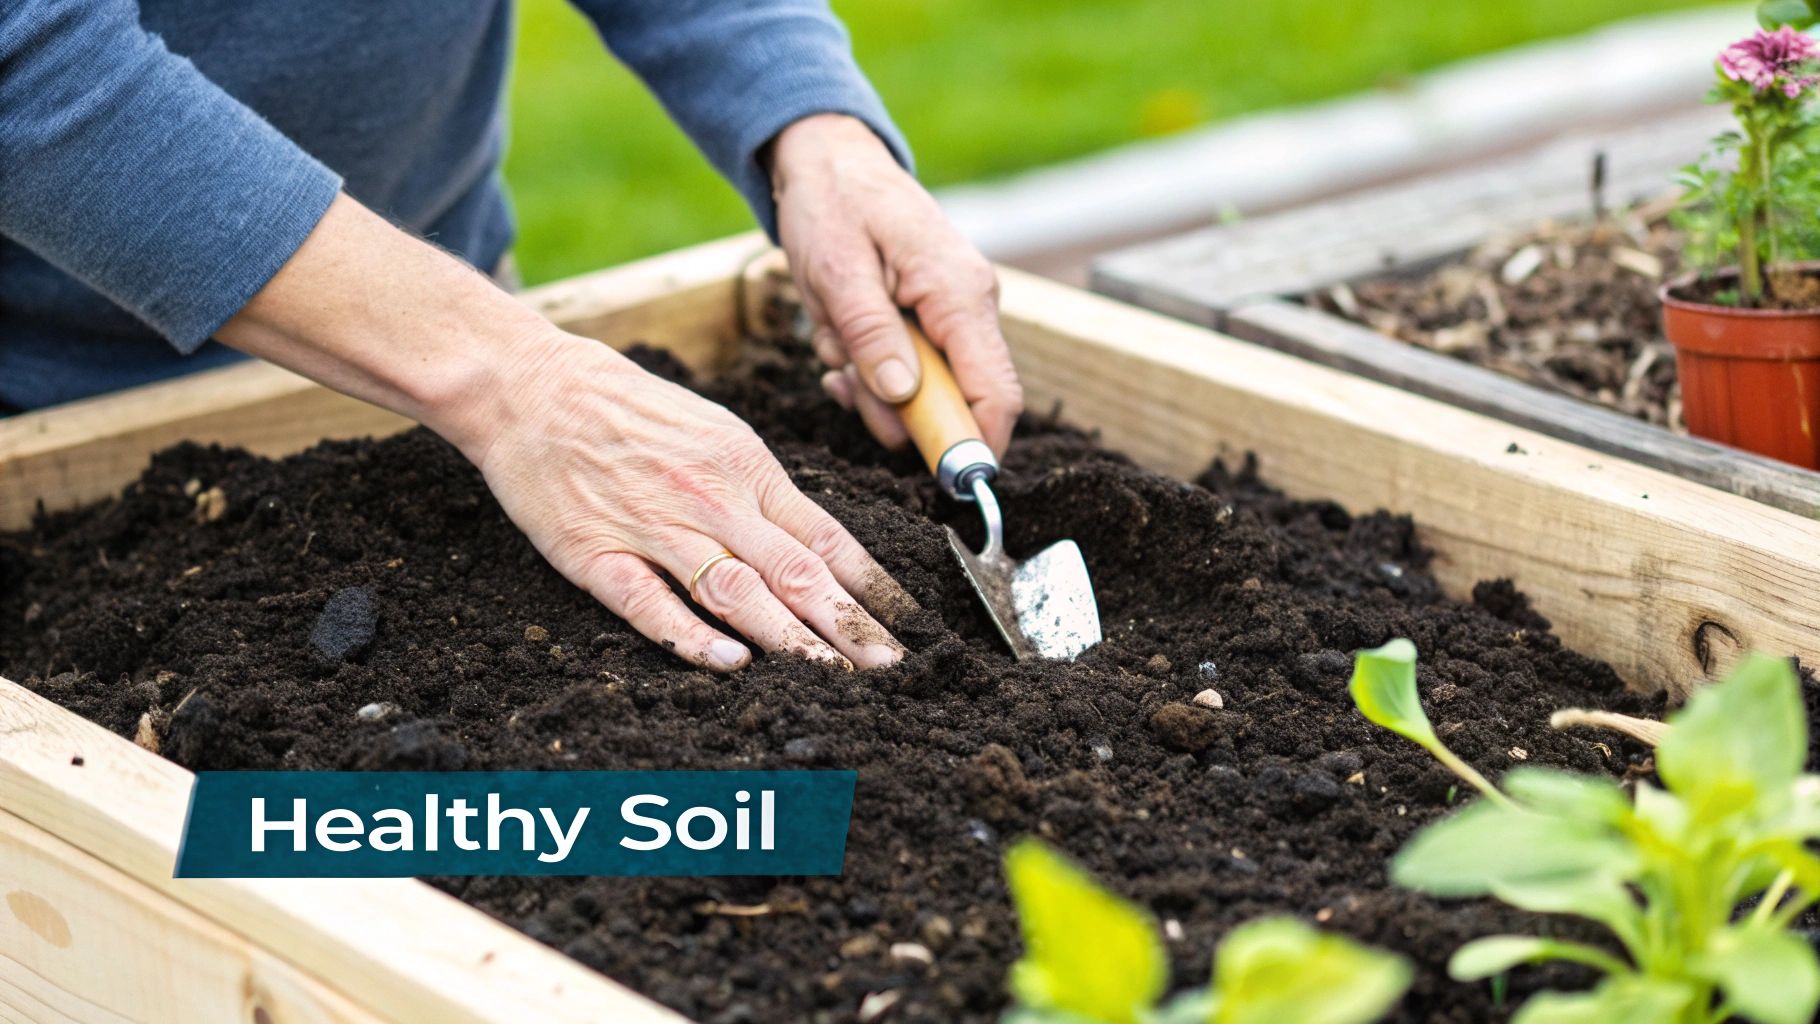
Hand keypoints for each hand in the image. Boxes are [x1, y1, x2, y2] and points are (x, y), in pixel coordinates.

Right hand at [453, 330, 914, 673]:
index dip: (873, 586)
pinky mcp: (597, 554)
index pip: (827, 537)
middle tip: (892, 668)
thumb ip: (763, 491)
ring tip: (833, 676)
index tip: (909, 626)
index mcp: (746, 467)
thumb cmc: (627, 408)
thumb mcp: (715, 430)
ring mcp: (655, 528)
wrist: (530, 386)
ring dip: (789, 640)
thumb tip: (817, 544)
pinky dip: (692, 635)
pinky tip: (731, 663)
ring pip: (736, 592)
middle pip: (795, 572)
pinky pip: (651, 603)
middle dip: (850, 625)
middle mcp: (712, 499)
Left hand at [768, 113, 1022, 455]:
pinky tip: (839, 337)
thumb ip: (873, 335)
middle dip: (893, 408)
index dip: (977, 447)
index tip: (946, 487)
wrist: (827, 160)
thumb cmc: (833, 204)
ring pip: (920, 392)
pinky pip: (905, 371)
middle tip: (839, 371)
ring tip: (833, 335)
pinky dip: (866, 368)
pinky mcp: (929, 319)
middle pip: (956, 401)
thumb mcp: (837, 271)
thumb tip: (905, 397)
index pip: (996, 393)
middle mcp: (969, 307)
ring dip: (869, 384)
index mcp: (960, 293)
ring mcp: (951, 314)